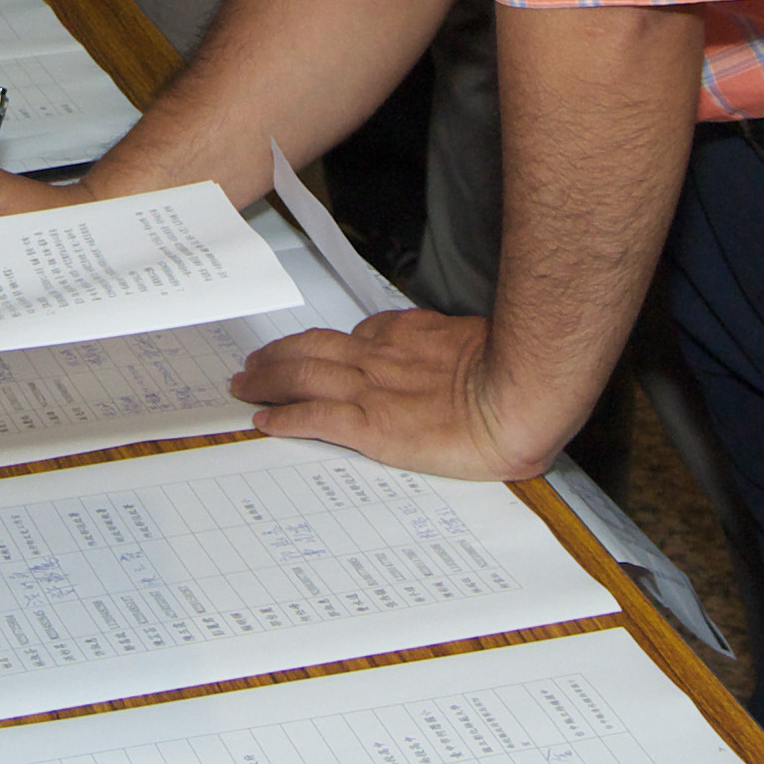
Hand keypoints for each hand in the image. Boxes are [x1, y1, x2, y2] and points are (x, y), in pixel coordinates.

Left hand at [232, 308, 553, 481]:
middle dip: (276, 356)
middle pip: (311, 348)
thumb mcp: (472, 340)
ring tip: (245, 386)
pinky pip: (315, 418)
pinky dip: (285, 417)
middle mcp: (380, 358)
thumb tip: (440, 343)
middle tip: (252, 365)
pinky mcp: (372, 426)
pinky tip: (266, 421)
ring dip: (267, 380)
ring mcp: (373, 390)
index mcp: (405, 337)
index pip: (350, 336)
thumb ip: (444, 342)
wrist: (518, 396)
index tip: (304, 354)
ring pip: (302, 376)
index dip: (319, 346)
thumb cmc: (510, 373)